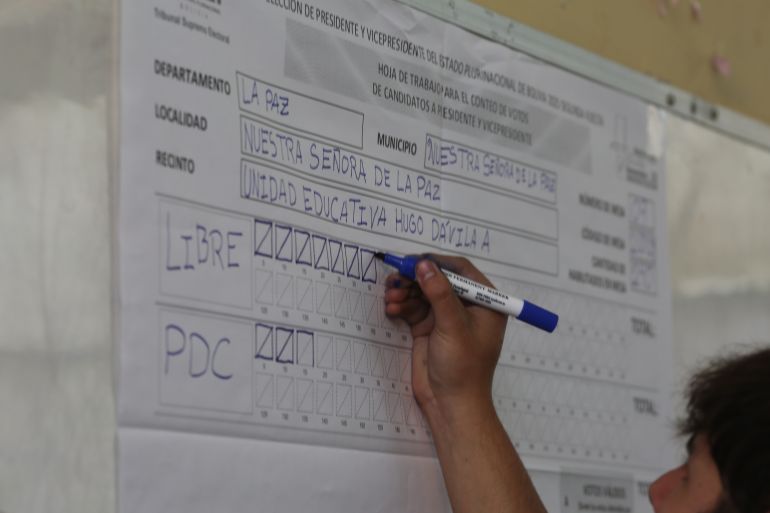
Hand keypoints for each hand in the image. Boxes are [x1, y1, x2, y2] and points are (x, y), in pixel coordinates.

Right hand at [384, 255, 506, 422]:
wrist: (450, 405)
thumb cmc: (463, 368)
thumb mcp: (453, 326)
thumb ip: (439, 293)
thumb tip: (424, 264)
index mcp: (485, 302)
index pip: (461, 270)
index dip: (436, 263)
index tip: (414, 261)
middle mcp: (466, 306)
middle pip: (437, 280)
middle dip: (415, 278)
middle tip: (395, 278)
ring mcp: (446, 317)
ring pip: (422, 293)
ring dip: (405, 292)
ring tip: (391, 297)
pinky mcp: (429, 328)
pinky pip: (413, 308)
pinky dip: (402, 305)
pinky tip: (391, 308)